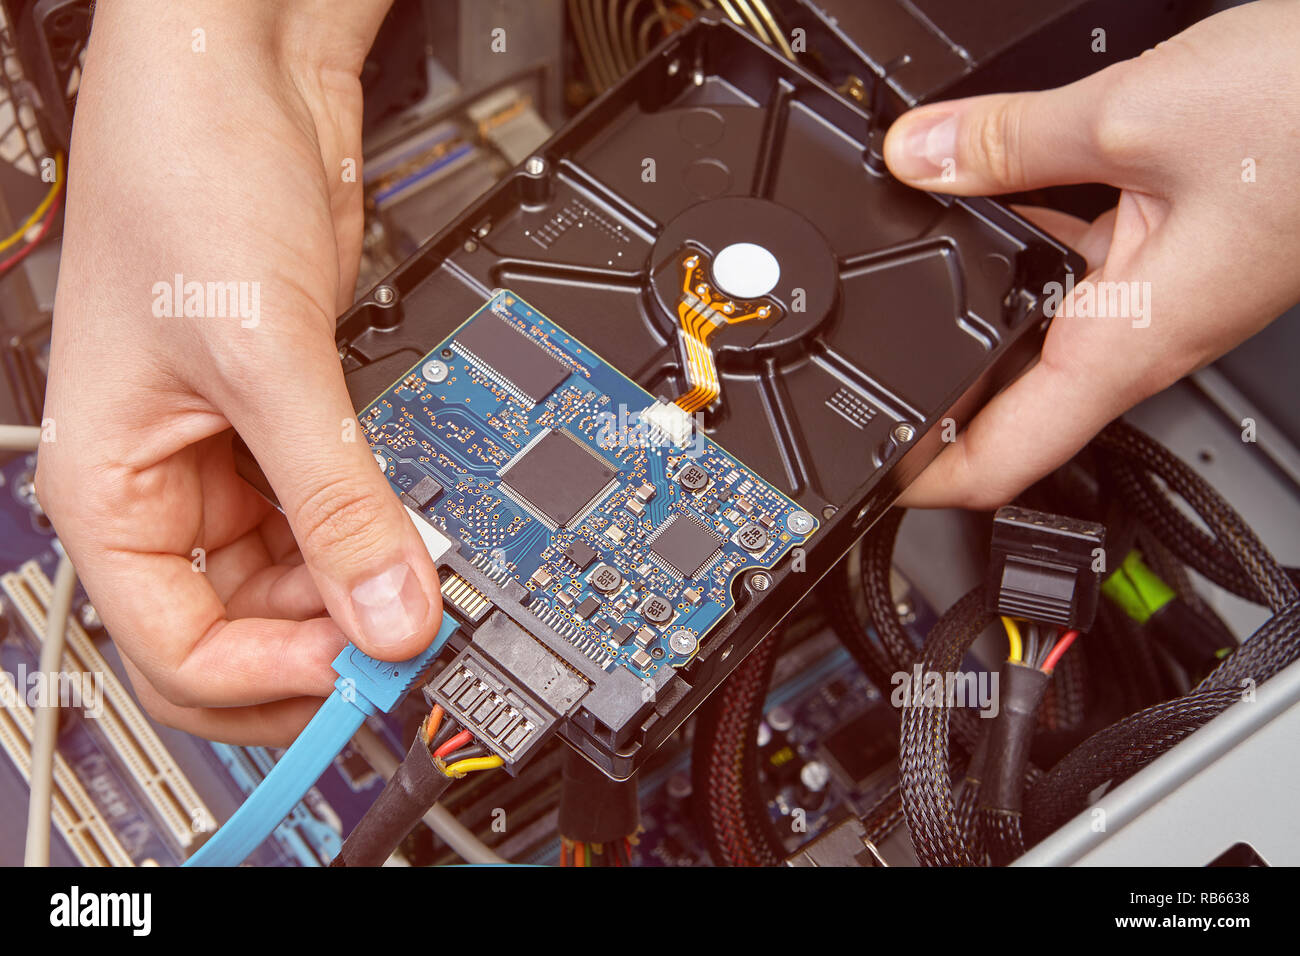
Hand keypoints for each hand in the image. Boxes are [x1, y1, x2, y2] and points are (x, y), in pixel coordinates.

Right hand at [36, 0, 441, 744]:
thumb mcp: (266, 359)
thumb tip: (392, 612)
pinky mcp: (287, 428)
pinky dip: (373, 540)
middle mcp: (164, 490)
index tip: (363, 666)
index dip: (271, 675)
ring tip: (421, 585)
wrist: (235, 88)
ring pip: (290, 585)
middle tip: (405, 642)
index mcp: (108, 489)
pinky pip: (329, 521)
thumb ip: (337, 499)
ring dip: (355, 597)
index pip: (177, 647)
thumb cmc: (188, 184)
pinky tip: (415, 540)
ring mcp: (229, 463)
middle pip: (235, 632)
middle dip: (316, 648)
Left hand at [883, 0, 1299, 508]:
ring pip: (1041, 329)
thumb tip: (924, 155)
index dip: (929, 483)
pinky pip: (1077, 271)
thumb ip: (1011, 142)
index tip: (877, 482)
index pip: (1006, 457)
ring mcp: (1156, 296)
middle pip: (1013, 402)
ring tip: (901, 288)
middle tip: (863, 376)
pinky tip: (990, 202)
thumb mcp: (1132, 117)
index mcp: (1126, 341)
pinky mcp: (1172, 252)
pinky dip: (1023, 247)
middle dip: (935, 394)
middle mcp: (1141, 335)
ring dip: (972, 316)